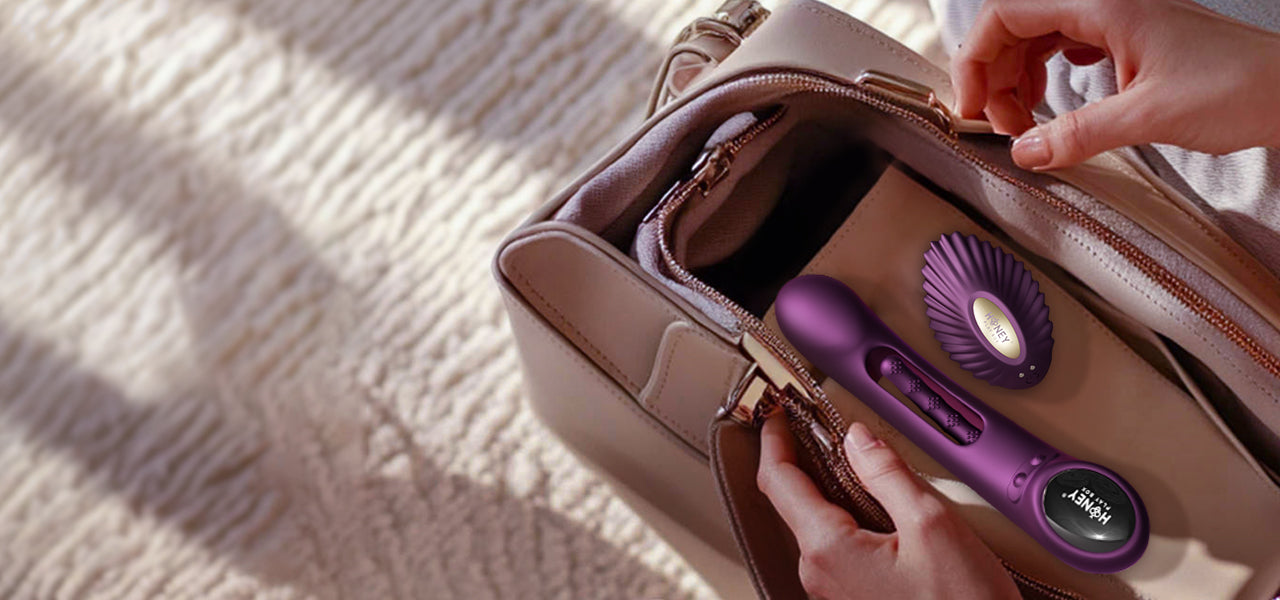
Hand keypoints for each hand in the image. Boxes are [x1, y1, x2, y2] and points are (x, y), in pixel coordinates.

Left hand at [756, 413, 1019, 599]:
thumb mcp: (932, 525)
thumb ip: (888, 473)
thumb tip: (858, 438)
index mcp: (827, 550)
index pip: (778, 481)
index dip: (775, 440)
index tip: (778, 413)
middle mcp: (820, 574)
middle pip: (793, 502)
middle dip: (801, 459)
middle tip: (816, 426)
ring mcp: (833, 590)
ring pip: (816, 524)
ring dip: (827, 488)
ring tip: (851, 460)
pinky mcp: (853, 598)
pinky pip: (836, 547)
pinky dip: (844, 516)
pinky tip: (872, 505)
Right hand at [950, 0, 1279, 169]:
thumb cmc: (1239, 87)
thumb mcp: (1148, 117)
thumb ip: (1078, 134)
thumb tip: (1024, 152)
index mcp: (1103, 5)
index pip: (1007, 14)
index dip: (976, 60)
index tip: (971, 107)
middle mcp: (1105, 4)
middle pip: (1016, 25)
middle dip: (994, 76)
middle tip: (1000, 126)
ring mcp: (1117, 19)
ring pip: (1037, 37)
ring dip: (1017, 80)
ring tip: (1024, 124)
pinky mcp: (1129, 38)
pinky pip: (1064, 47)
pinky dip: (1045, 77)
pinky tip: (1054, 104)